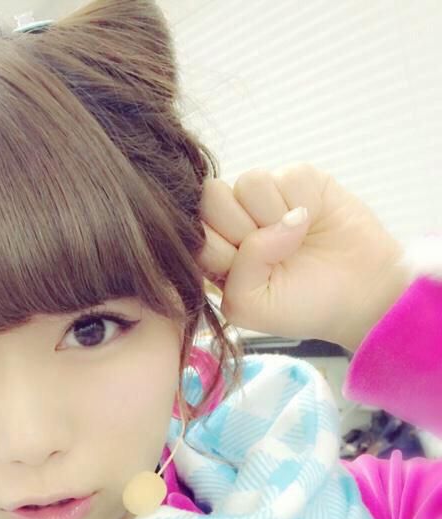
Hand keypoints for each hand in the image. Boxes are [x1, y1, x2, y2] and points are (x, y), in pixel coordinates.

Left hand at [197, 164, 410, 351]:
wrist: (361, 294)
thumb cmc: (303, 305)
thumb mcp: (253, 306)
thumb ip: (238, 270)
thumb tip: (270, 224)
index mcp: (217, 253)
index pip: (193, 231)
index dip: (218, 247)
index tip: (242, 269)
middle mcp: (237, 221)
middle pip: (211, 197)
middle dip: (242, 228)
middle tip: (272, 252)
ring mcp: (267, 198)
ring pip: (249, 182)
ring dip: (276, 215)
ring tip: (296, 239)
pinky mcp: (299, 179)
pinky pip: (287, 175)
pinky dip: (304, 203)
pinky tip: (314, 222)